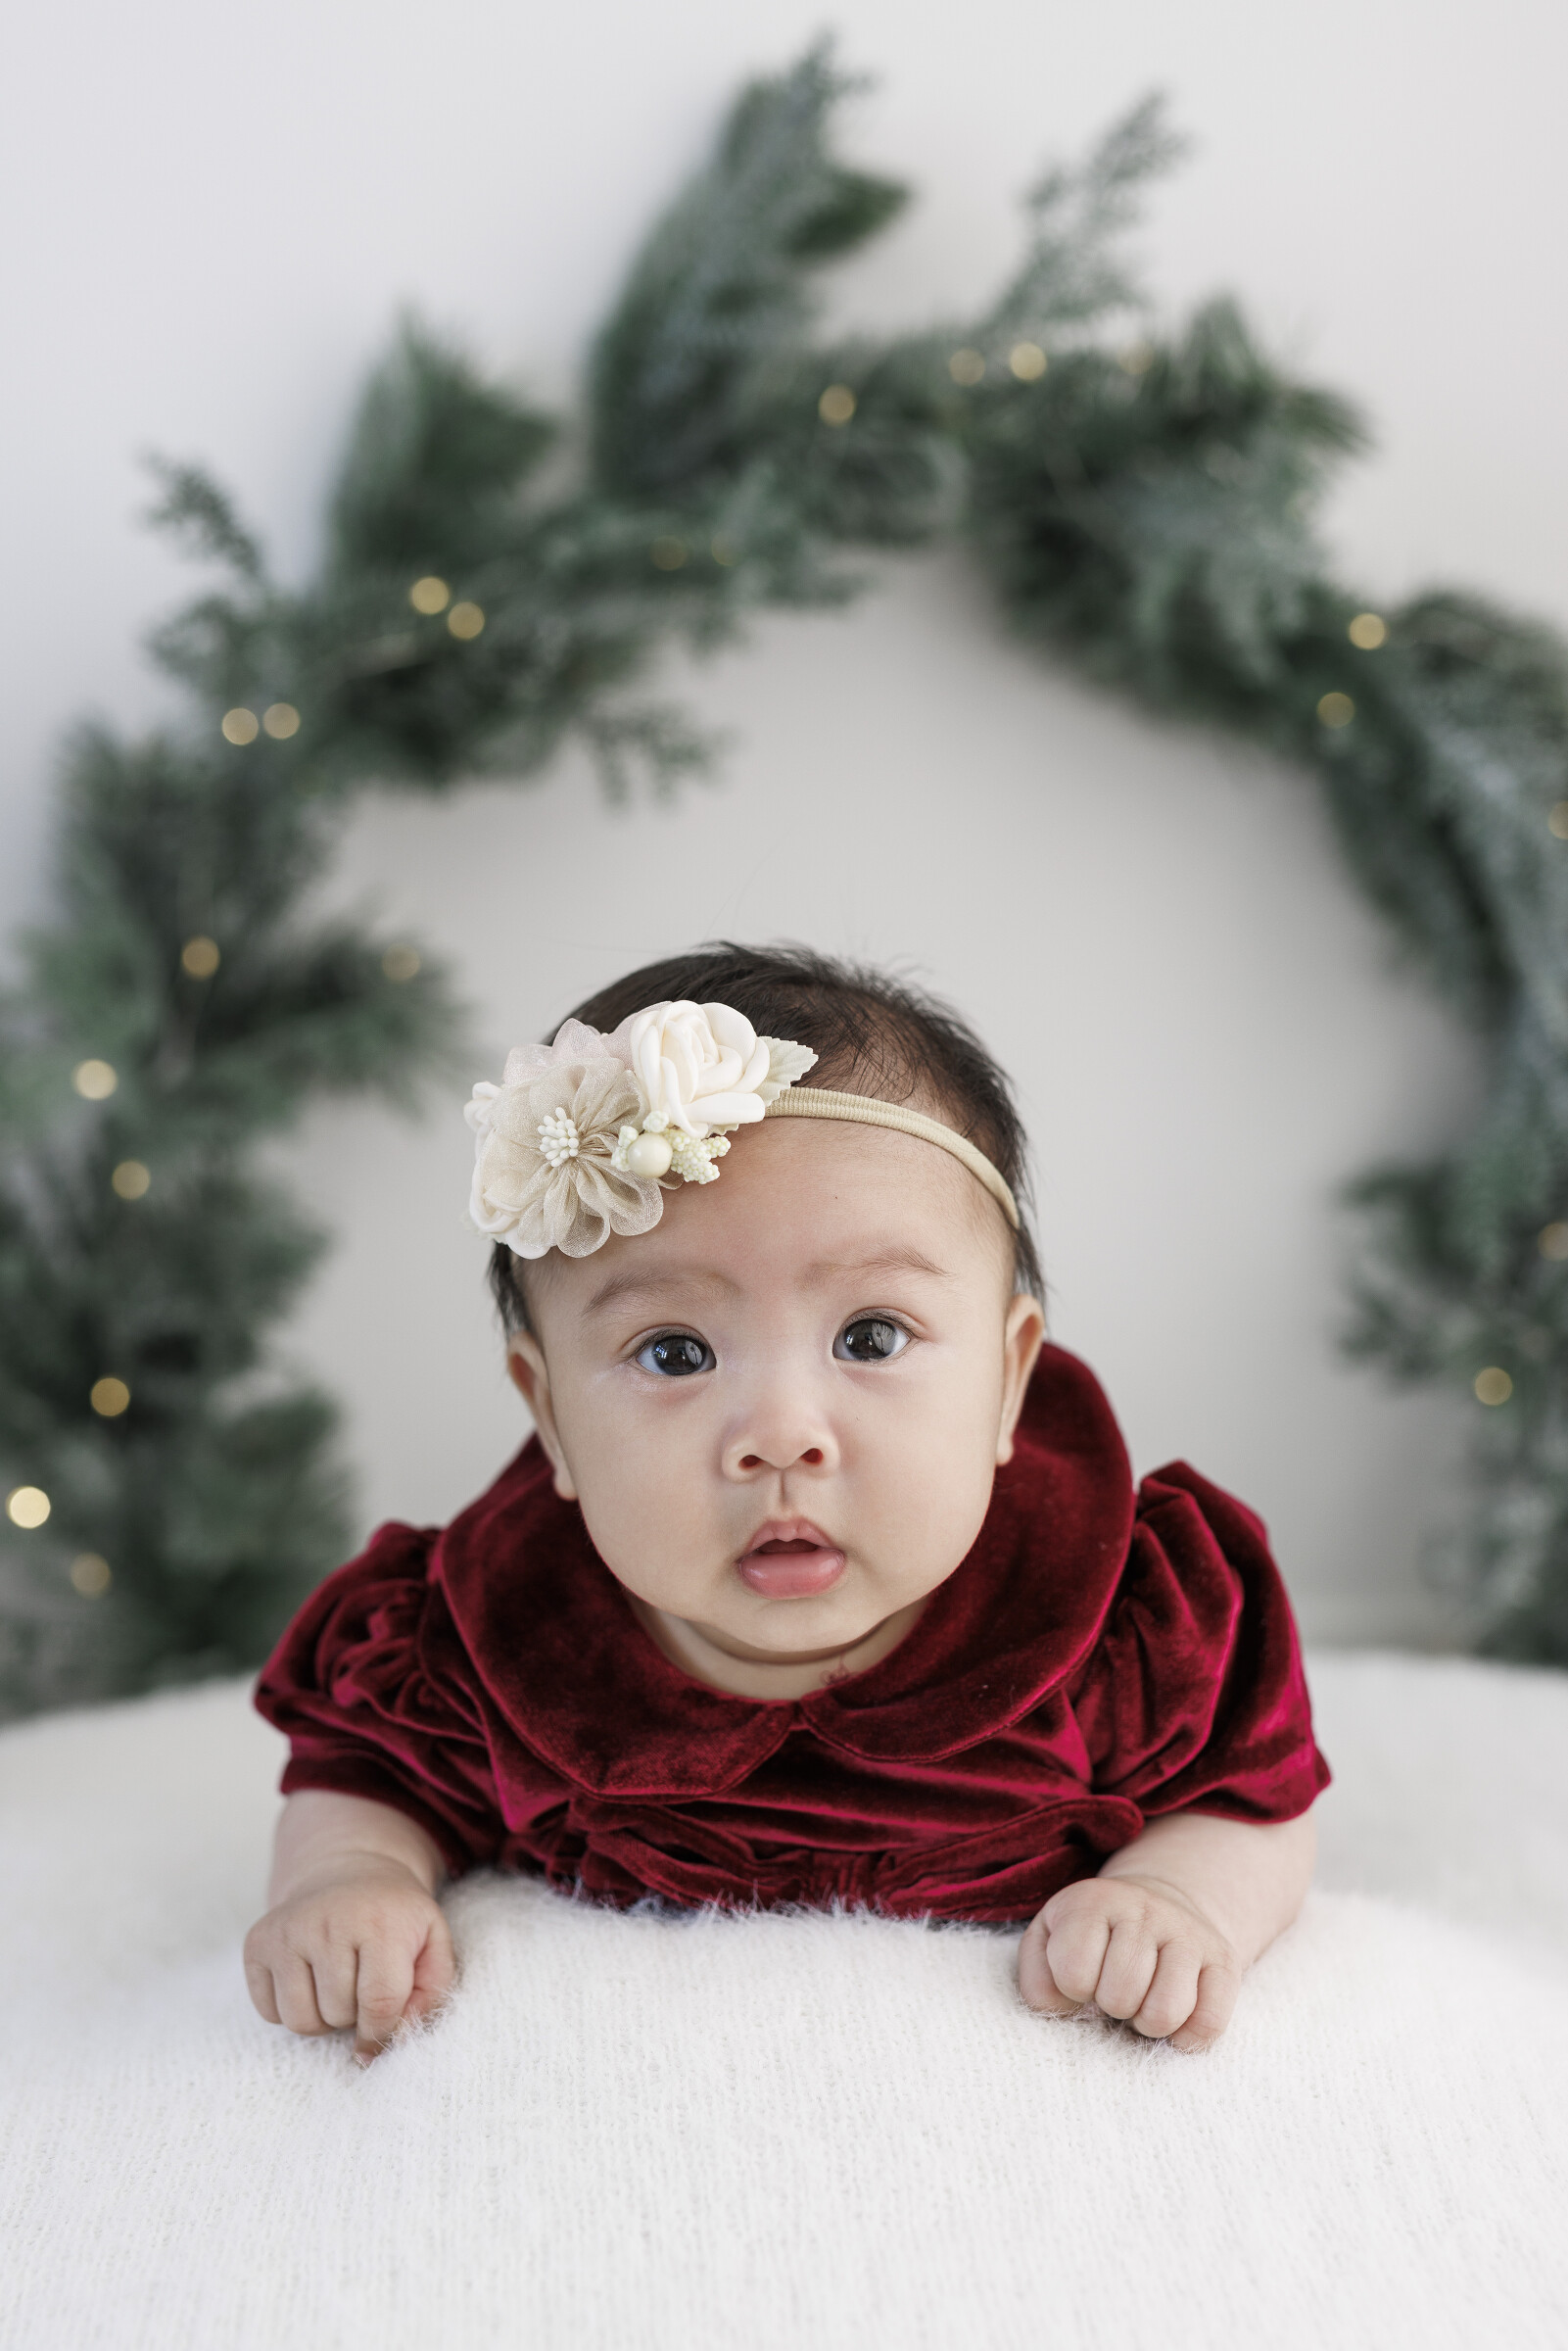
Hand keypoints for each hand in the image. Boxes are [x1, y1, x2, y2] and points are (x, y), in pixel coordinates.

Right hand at [243, 1854, 454, 2062]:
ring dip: (323, 2018)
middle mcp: (326, 1921)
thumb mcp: (433, 1943)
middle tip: (361, 1985)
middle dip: (355, 2015)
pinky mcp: (257, 1943)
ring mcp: (286, 1931)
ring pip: (300, 2021)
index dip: (382, 2033)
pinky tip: (309, 1979)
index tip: (382, 2036)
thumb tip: (392, 2041)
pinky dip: (291, 2010)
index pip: (379, 2004)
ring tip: (337, 1986)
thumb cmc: (395, 1918)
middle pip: (338, 2014)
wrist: (349, 1871)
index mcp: (379, 1921)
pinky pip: (269, 2014)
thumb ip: (430, 1994)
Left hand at [1017, 1872, 1239, 2050]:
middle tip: (1116, 1989)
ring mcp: (1188, 1933)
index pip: (1073, 1971)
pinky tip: (1175, 2016)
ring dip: (1147, 2022)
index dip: (1073, 1989)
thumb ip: (1037, 1978)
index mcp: (1092, 1901)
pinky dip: (1187, 2037)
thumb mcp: (1049, 1943)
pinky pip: (1209, 2024)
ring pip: (1164, 2013)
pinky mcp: (1224, 1960)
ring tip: (1143, 2000)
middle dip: (1112, 2006)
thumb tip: (1060, 2009)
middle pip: (1119, 1996)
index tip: (1082, 1977)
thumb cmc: (1093, 1939)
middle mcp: (1144, 1908)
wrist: (1159, 1905)